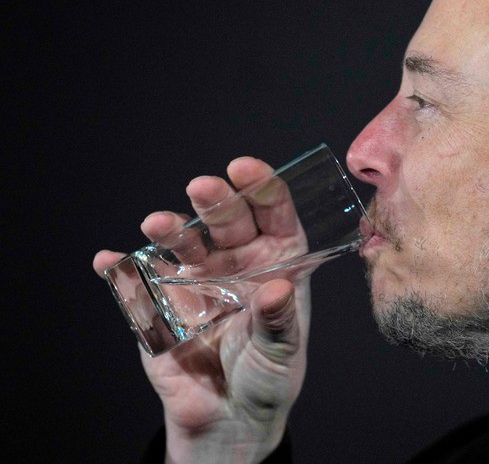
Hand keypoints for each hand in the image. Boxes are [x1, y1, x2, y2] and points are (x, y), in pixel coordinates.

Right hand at [93, 157, 308, 462]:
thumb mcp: (282, 351)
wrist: (227, 417)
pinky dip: (119, 268)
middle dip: (215, 200)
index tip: (246, 170)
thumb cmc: (267, 376)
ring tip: (158, 224)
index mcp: (276, 261)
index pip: (273, 214)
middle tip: (203, 189)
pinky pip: (136, 279)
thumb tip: (278, 291)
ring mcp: (195, 277)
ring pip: (181, 241)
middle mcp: (236, 260)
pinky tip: (107, 260)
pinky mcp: (159, 301)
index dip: (262, 188)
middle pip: (226, 219)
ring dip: (170, 228)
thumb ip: (278, 322)